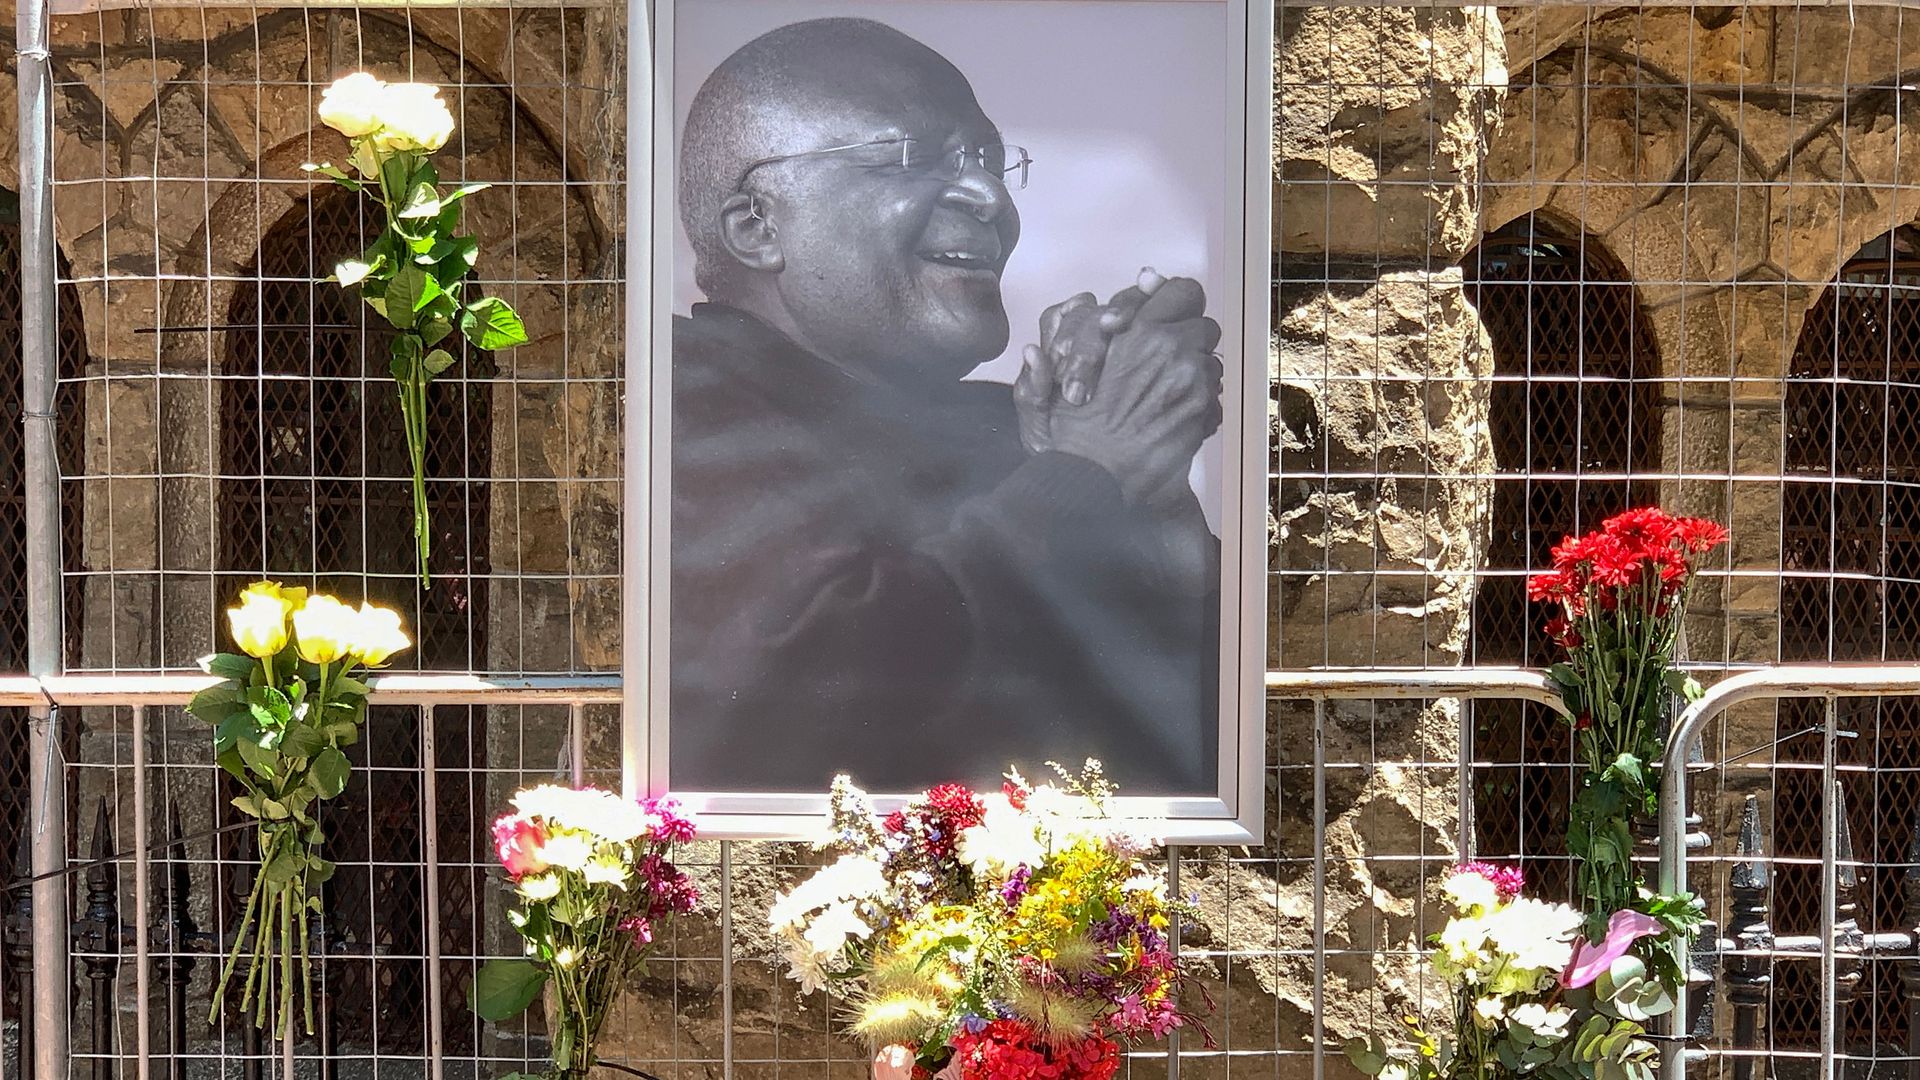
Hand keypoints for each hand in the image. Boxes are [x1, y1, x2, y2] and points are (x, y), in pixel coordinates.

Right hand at [1043, 279, 1222, 504]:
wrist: (1091, 471)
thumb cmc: (1078, 417)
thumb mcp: (1083, 354)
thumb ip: (1119, 313)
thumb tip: (1148, 273)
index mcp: (1140, 330)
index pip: (1184, 291)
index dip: (1181, 302)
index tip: (1174, 314)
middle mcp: (1171, 349)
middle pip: (1206, 327)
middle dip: (1192, 342)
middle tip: (1169, 361)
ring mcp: (1192, 381)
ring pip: (1212, 363)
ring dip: (1196, 376)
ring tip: (1165, 396)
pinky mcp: (1202, 412)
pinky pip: (1215, 399)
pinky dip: (1200, 406)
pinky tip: (1172, 418)